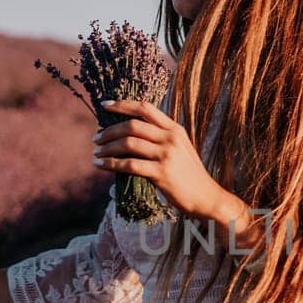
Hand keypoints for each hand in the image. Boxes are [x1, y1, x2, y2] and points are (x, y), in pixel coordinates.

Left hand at [92, 98, 234, 221]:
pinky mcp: (161, 173)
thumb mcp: (180, 149)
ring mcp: (167, 155)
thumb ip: (160, 139)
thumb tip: (130, 135)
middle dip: (109, 130)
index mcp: (174, 129)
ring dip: (107, 147)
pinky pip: (129, 165)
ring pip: (128, 143)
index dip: (122, 105)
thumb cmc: (189, 175)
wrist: (206, 197)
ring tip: (96, 153)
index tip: (105, 106)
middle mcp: (171, 138)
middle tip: (96, 138)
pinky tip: (101, 166)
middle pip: (132, 125)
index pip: (145, 108)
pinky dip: (111, 164)